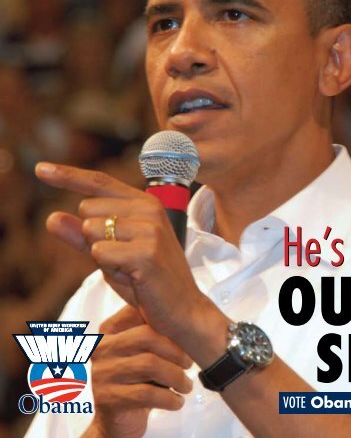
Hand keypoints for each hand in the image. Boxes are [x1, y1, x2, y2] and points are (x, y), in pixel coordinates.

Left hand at [35, 162, 218, 342]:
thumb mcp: (110, 255)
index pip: (99, 182)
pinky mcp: (146, 252)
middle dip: (93, 238)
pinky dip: (108, 268)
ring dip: (101, 256)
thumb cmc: (147, 281)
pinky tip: (133, 276)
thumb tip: (51, 218)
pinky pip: (99, 253)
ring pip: (91, 230)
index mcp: (143, 203)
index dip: (68, 175)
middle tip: (123, 259)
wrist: (183, 310)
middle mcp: (148, 208)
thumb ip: (82, 235)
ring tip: (129, 268)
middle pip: (87, 208)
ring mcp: (150, 228)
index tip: (39, 168)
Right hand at [84, 305, 192, 437]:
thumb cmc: (136, 381)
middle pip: (147, 336)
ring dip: (176, 376)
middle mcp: (102, 348)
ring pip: (149, 365)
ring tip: (186, 385)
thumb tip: (186, 316)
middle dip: (176, 350)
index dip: (166, 320)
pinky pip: (147, 394)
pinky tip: (178, 401)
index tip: (185, 331)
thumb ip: (154, 331)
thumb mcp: (142, 352)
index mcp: (109, 330)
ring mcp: (102, 373)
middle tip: (189, 363)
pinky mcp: (108, 399)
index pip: (139, 312)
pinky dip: (169, 398)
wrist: (116, 423)